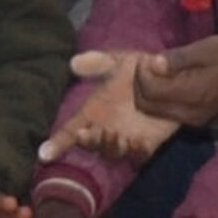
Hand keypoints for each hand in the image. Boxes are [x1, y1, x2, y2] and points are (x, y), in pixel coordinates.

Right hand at [51, 51, 172, 160]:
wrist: (173, 78)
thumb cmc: (140, 70)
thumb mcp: (119, 61)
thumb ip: (99, 63)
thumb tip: (74, 63)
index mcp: (95, 112)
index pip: (71, 130)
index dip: (57, 143)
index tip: (44, 153)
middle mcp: (107, 128)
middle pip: (91, 144)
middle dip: (87, 142)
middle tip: (86, 134)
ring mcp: (127, 138)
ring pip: (112, 152)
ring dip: (110, 147)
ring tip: (115, 135)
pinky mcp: (149, 143)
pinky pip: (140, 155)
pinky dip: (137, 152)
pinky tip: (138, 141)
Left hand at [129, 36, 217, 128]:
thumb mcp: (205, 49)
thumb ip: (176, 59)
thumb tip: (153, 63)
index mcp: (190, 94)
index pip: (149, 91)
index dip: (141, 73)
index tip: (147, 58)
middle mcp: (188, 112)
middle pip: (146, 106)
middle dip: (141, 84)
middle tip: (149, 65)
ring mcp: (192, 119)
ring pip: (154, 111)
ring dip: (149, 92)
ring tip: (159, 71)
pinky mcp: (195, 119)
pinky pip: (167, 112)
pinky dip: (161, 98)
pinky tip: (170, 80)